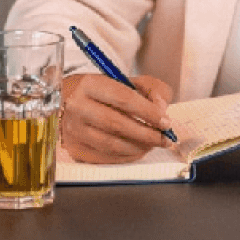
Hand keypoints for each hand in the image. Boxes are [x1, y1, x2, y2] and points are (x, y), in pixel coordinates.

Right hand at [60, 73, 174, 163]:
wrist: (73, 101)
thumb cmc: (107, 91)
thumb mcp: (130, 81)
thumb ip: (151, 89)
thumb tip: (160, 108)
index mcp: (90, 84)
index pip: (123, 98)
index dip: (148, 112)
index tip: (166, 122)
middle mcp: (77, 107)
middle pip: (116, 124)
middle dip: (146, 133)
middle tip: (165, 138)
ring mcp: (73, 130)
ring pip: (110, 144)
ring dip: (138, 147)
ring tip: (154, 144)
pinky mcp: (74, 148)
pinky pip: (104, 157)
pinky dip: (126, 156)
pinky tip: (139, 151)